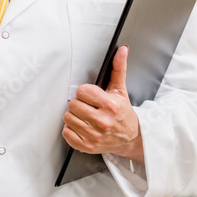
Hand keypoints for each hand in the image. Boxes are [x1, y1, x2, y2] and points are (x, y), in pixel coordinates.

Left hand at [62, 45, 143, 162]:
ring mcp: (94, 136)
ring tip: (86, 117)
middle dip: (79, 104)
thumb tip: (122, 50)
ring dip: (74, 116)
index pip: (82, 91)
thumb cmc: (123, 113)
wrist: (129, 138)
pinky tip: (82, 127)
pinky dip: (71, 130)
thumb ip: (118, 69)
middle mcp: (102, 122)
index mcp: (110, 106)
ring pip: (68, 118)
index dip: (85, 92)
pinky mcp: (87, 146)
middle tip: (89, 107)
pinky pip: (66, 133)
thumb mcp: (120, 90)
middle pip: (73, 105)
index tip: (92, 97)